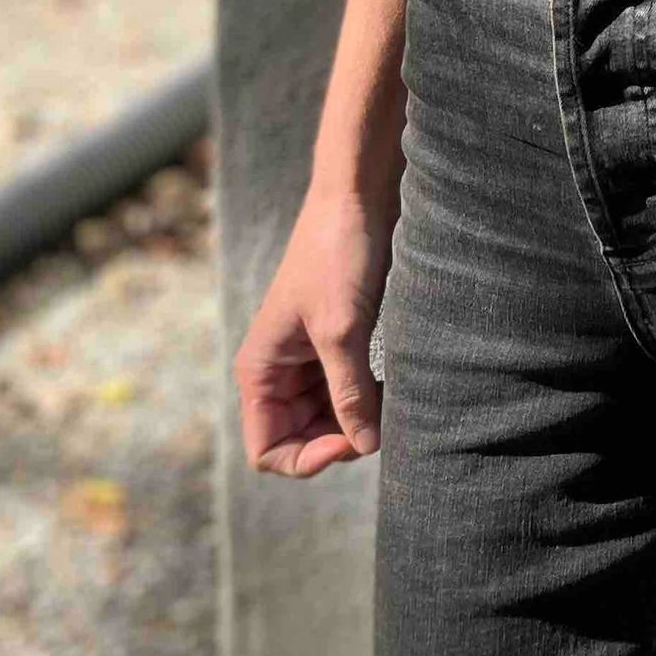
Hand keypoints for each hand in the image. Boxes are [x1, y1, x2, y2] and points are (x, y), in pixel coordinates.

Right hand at [234, 187, 393, 479]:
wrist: (356, 196)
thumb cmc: (337, 254)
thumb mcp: (343, 329)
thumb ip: (350, 393)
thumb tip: (366, 447)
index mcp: (260, 370)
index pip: (267, 450)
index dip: (306, 459)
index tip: (351, 439)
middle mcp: (278, 370)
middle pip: (300, 438)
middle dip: (338, 440)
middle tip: (381, 424)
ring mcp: (307, 358)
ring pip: (328, 417)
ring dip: (358, 419)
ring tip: (393, 404)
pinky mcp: (337, 342)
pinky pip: (348, 390)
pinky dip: (369, 397)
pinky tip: (395, 387)